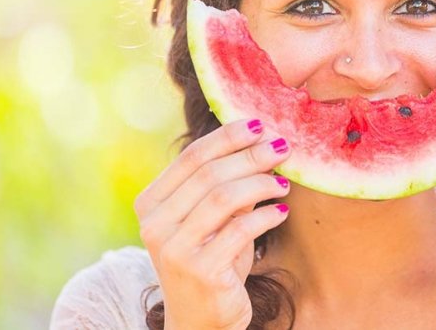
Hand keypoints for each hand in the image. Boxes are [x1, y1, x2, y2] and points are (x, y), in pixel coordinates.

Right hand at [134, 119, 292, 329]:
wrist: (201, 321)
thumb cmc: (211, 261)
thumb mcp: (214, 220)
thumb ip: (227, 186)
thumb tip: (262, 143)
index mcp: (150, 204)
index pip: (192, 157)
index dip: (228, 136)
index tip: (260, 125)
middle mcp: (155, 225)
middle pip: (210, 173)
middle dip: (252, 156)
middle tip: (283, 148)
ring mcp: (174, 249)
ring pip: (225, 197)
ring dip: (262, 184)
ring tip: (284, 184)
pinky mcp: (200, 270)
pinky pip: (241, 229)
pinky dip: (267, 215)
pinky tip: (281, 212)